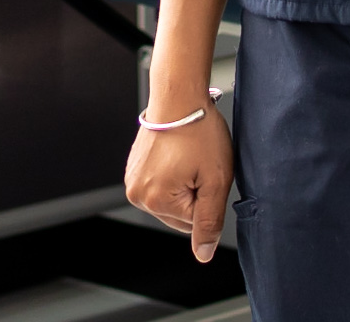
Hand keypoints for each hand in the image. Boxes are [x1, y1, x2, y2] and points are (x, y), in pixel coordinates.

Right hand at [124, 100, 233, 261]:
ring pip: (171, 200)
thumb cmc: (199, 131)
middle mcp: (138, 195)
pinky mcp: (134, 169)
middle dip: (194, 193)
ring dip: (184, 184)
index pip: (193, 223)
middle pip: (179, 215)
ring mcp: (133, 181)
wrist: (179, 96)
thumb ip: (210, 221)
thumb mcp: (216, 179)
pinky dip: (173, 174)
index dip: (207, 197)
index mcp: (156, 201)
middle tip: (199, 163)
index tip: (206, 171)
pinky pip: (161, 184)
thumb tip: (203, 254)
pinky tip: (178, 153)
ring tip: (188, 156)